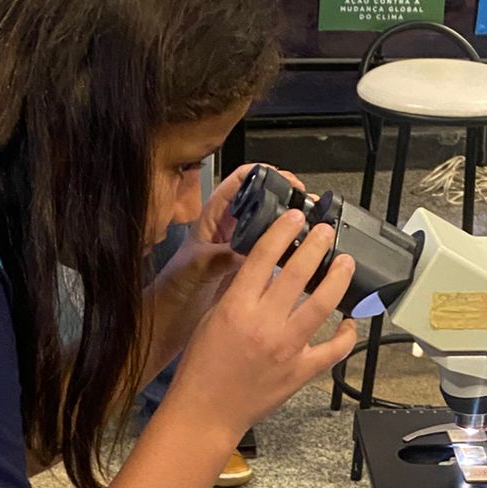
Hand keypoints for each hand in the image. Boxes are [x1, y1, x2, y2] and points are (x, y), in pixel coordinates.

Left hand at [152, 163, 300, 341]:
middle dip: (286, 195)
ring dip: (291, 219)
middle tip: (307, 202)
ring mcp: (241, 244)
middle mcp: (230, 226)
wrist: (174, 314)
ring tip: (312, 222)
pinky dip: (289, 245)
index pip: (240, 181)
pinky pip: (272, 248)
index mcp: (214, 216)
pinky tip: (303, 250)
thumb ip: (218, 258)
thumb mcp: (196, 267)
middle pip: (262, 198)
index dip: (264, 173)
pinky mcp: (250, 263)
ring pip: (270, 222)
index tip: (286, 180)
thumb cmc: (176, 285)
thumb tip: (244, 254)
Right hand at [166, 208, 358, 441]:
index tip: (295, 217)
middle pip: (299, 273)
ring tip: (346, 263)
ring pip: (323, 304)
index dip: (283, 231)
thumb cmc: (202, 368)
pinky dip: (346, 334)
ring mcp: (286, 348)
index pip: (263, 257)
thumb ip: (237, 293)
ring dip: (338, 279)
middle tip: (326, 232)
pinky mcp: (300, 371)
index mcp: (237, 308)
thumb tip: (260, 268)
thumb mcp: (212, 319)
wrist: (206, 411)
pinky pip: (333, 349)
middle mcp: (264, 324)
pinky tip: (349, 322)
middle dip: (317, 245)